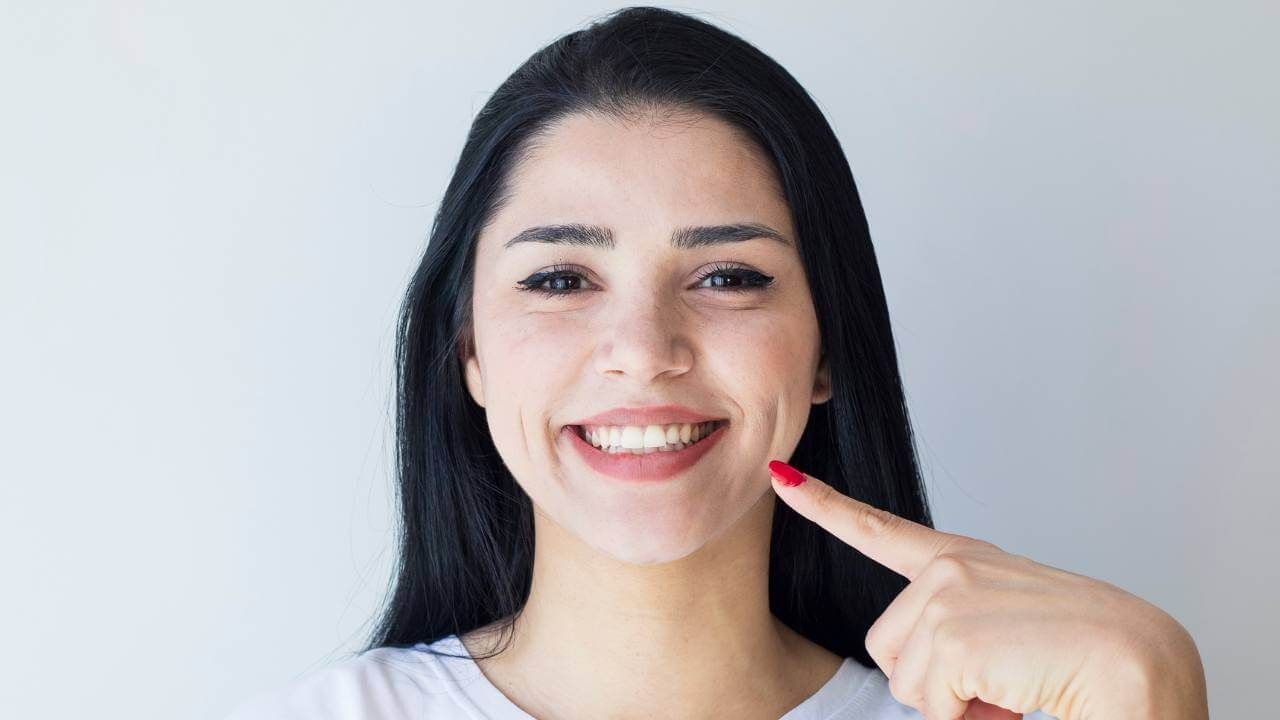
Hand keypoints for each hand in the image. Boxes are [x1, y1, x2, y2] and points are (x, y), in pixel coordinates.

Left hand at [767, 460, 1207, 719]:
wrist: (1146, 672)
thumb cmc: (1092, 663)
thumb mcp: (1012, 634)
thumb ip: (959, 632)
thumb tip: (921, 671)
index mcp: (969, 562)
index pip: (882, 530)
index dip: (825, 506)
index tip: (781, 479)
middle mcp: (953, 566)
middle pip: (888, 646)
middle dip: (937, 684)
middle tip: (1006, 680)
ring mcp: (949, 591)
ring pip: (905, 679)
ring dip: (957, 704)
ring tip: (1019, 685)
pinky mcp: (950, 629)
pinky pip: (929, 702)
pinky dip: (970, 717)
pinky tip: (1017, 695)